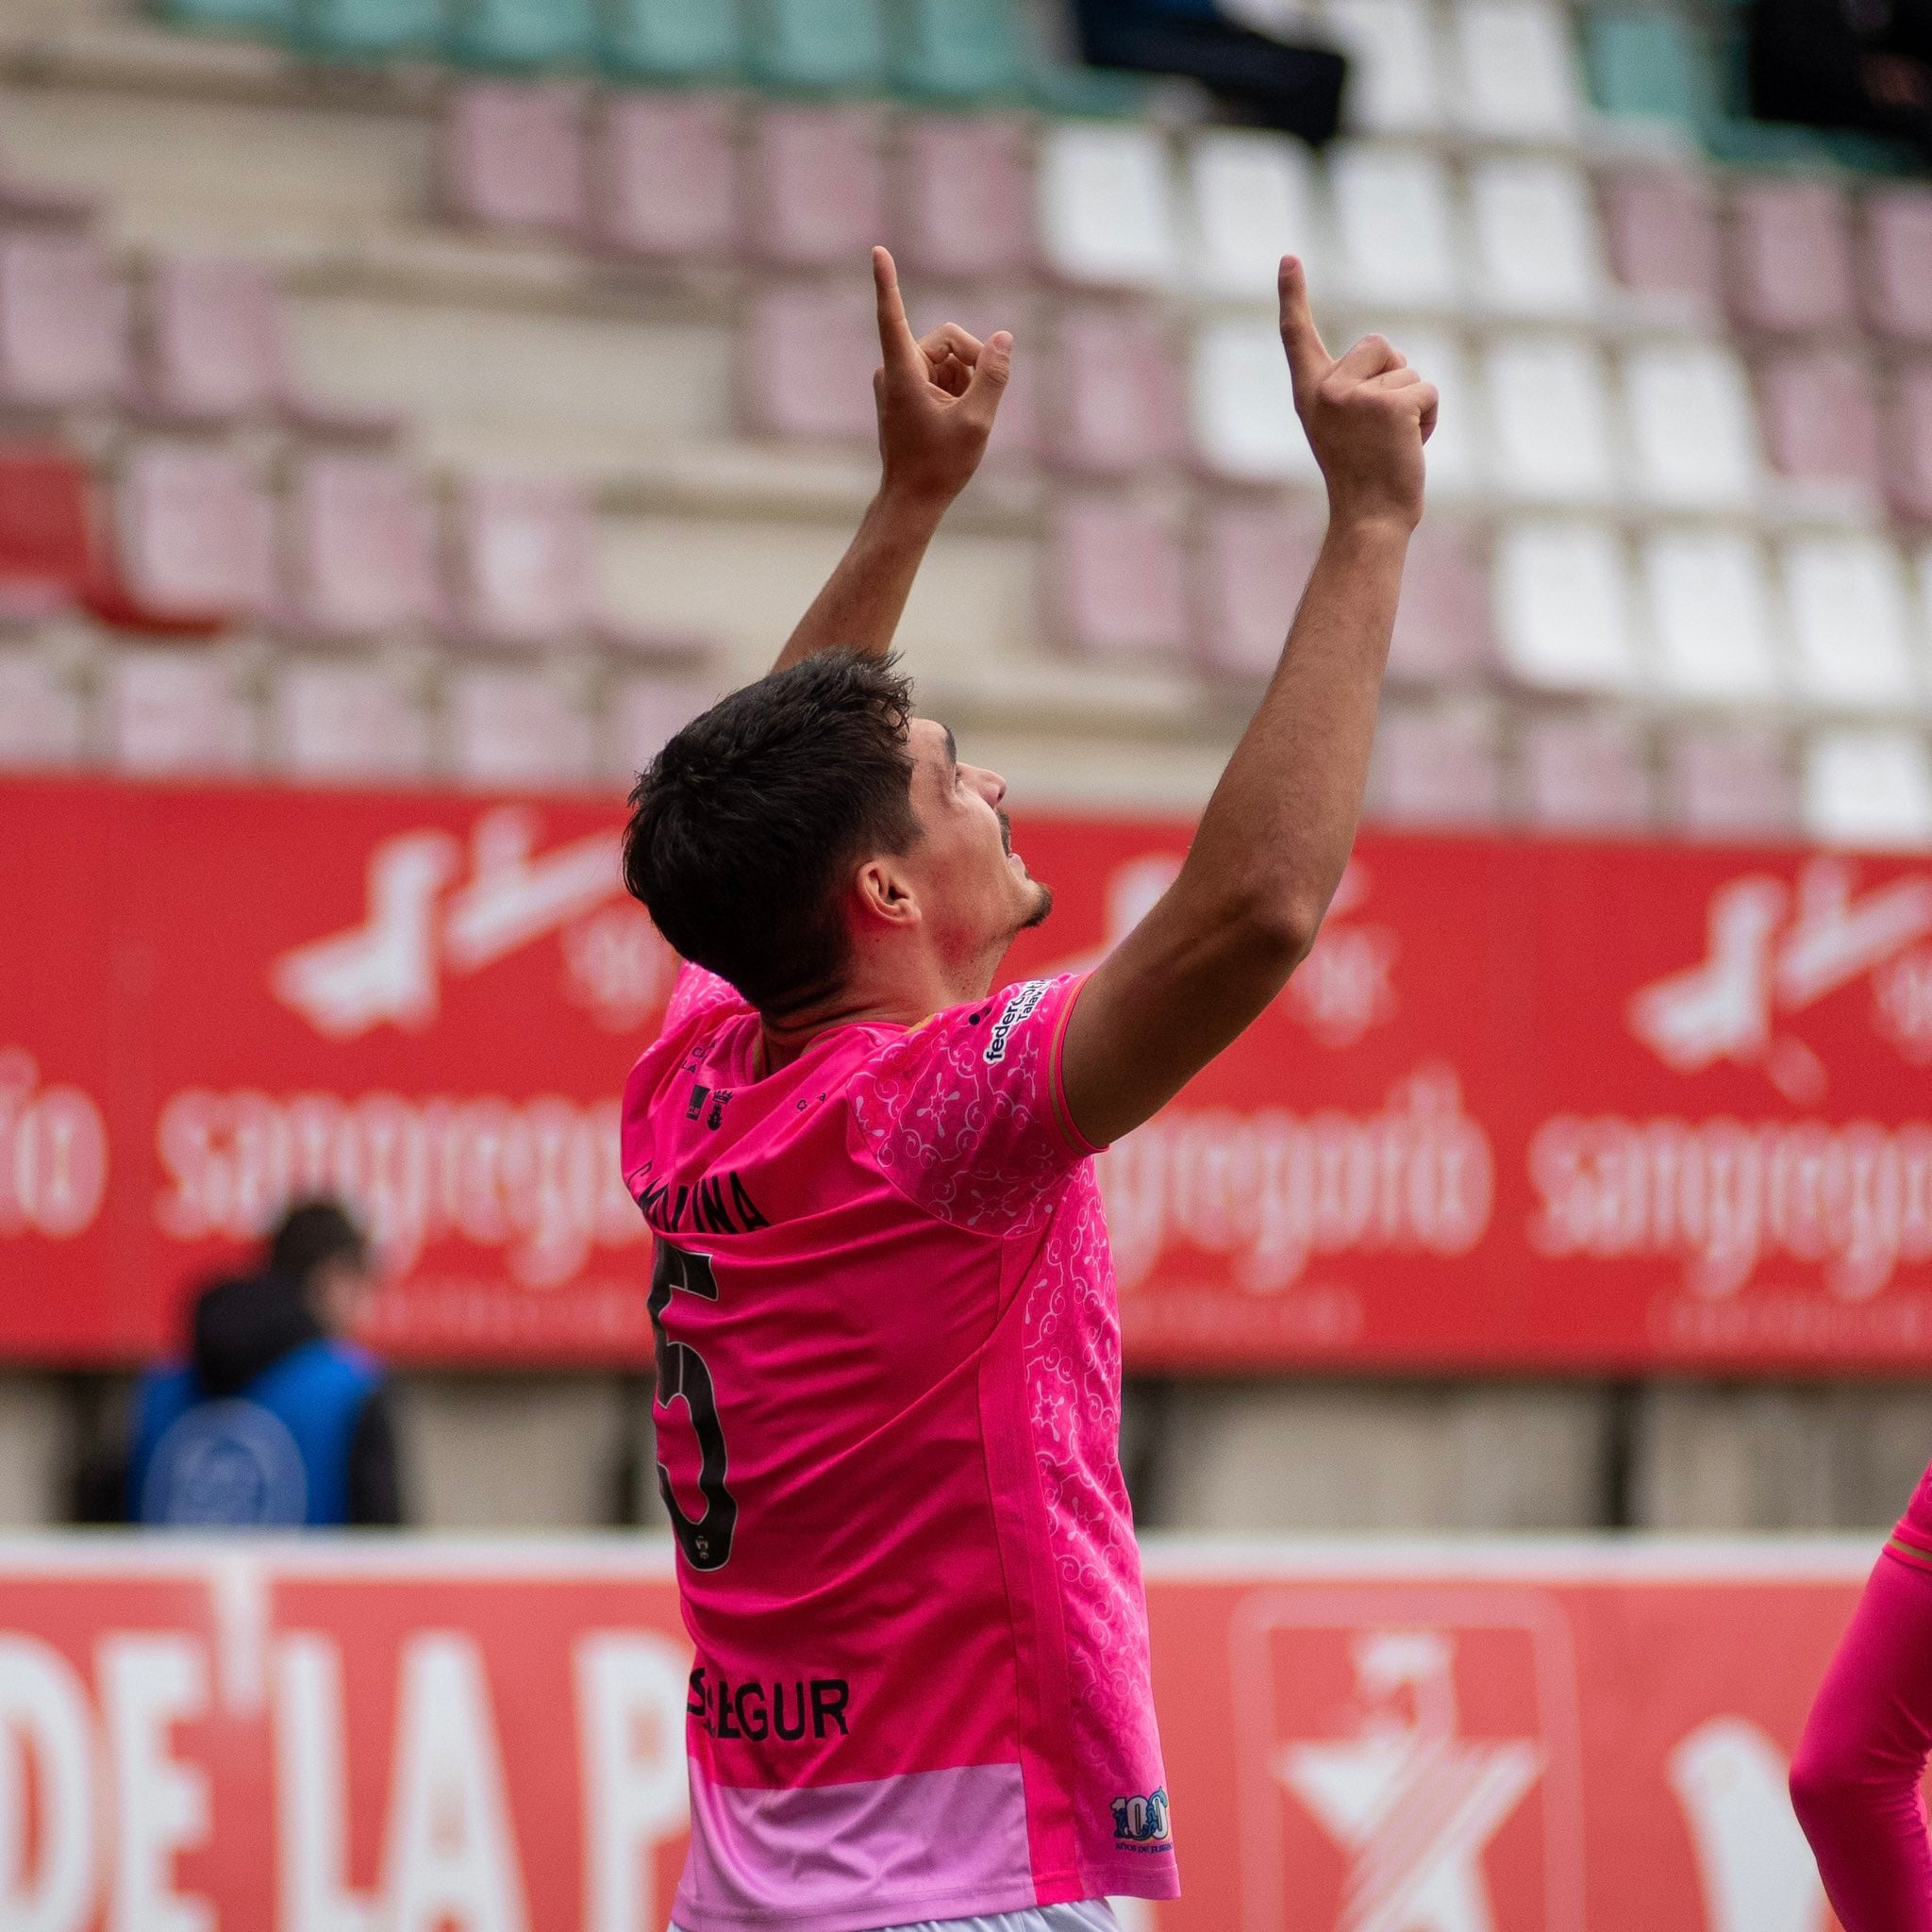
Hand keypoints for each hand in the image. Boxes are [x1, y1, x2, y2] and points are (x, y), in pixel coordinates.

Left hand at [872, 245, 1012, 506]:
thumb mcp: (977, 421)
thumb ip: (993, 375)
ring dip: (966, 380)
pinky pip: (939, 374)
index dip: (887, 282)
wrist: (911, 501)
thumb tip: (1004, 338)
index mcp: (902, 373)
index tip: (877, 250)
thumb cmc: (939, 466)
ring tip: (964, 418)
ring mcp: (898, 381)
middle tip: (984, 399)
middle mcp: (893, 370)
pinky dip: (956, 389)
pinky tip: (957, 418)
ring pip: (946, 358)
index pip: (893, 316)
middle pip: (947, 340)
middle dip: (972, 361)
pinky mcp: (904, 391)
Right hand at [1279, 256, 1436, 534]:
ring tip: (1393, 443)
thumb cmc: (1363, 479)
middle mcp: (1326, 390)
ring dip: (1414, 404)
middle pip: (1379, 345)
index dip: (1292, 295)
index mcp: (1310, 394)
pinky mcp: (1389, 405)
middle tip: (1379, 430)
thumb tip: (1394, 362)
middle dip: (1395, 377)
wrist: (1370, 520)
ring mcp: (1355, 397)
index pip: (1297, 336)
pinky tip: (1411, 446)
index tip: (1288, 257)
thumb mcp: (1346, 427)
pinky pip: (1427, 391)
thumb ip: (1356, 389)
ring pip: (1408, 370)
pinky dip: (1430, 418)